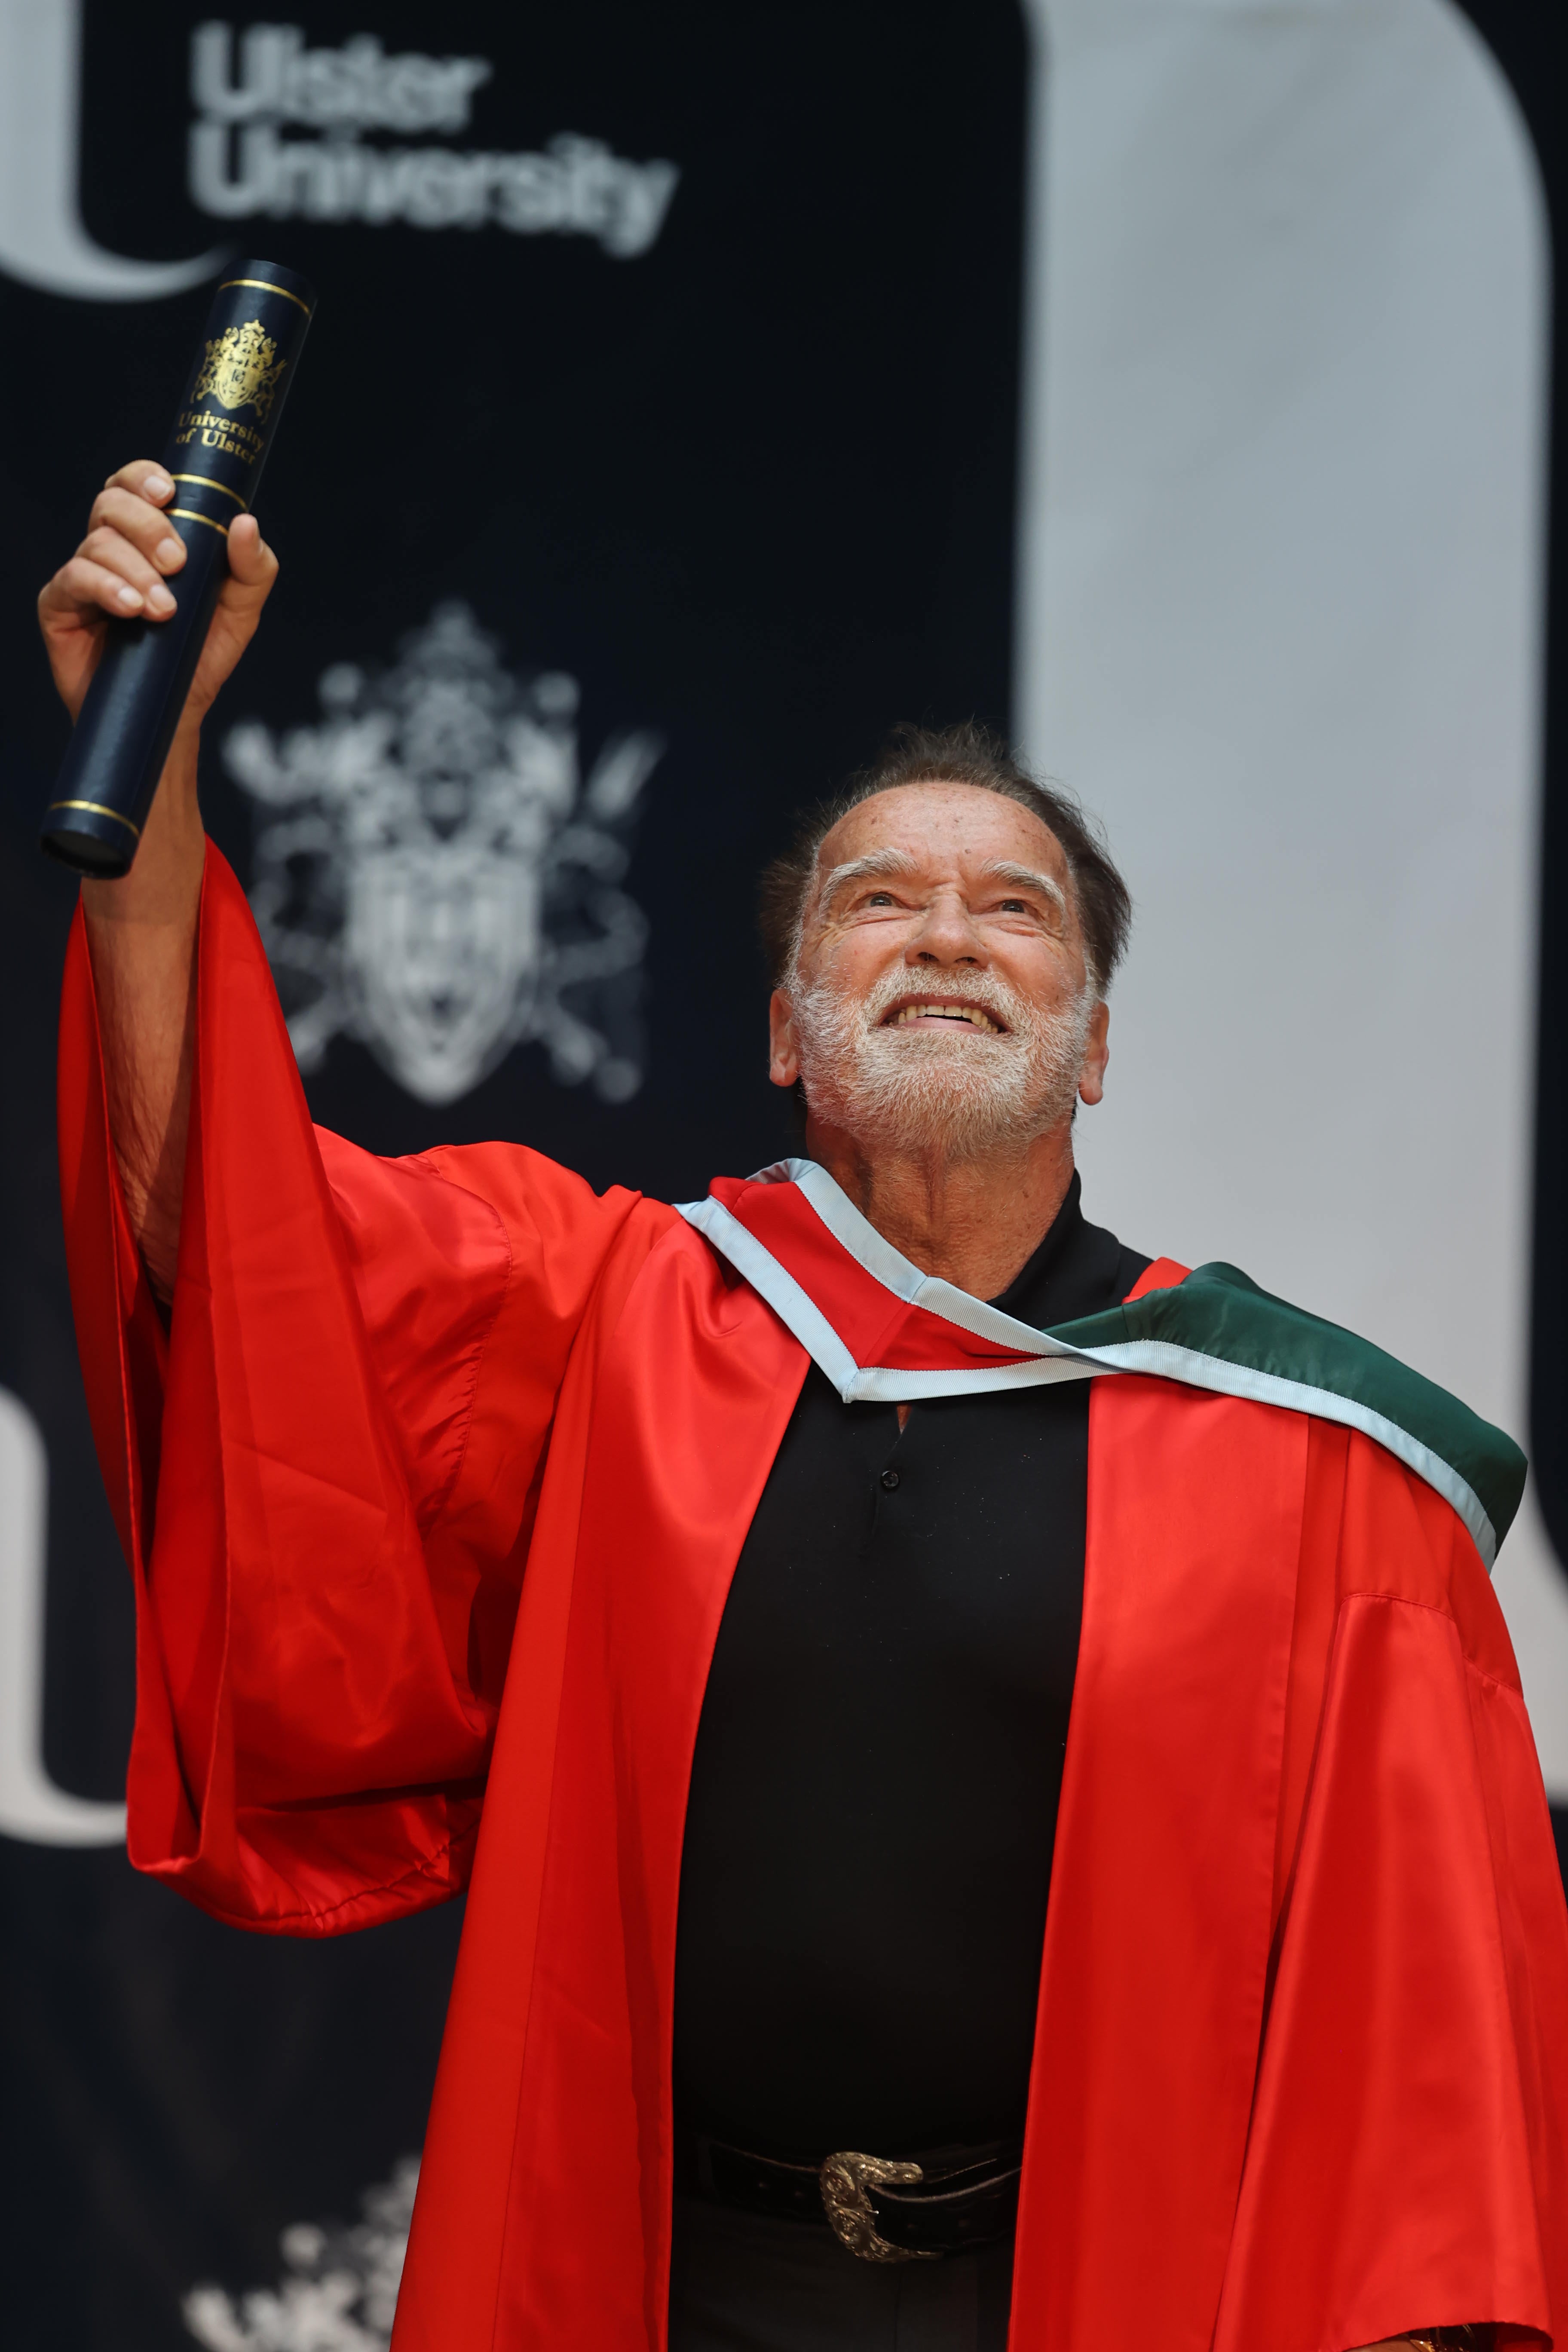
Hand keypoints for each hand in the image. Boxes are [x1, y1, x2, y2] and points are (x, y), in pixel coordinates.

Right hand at [38, 458, 277, 728]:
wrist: (171, 715)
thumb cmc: (198, 658)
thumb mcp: (239, 614)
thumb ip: (251, 569)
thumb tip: (245, 523)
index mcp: (147, 539)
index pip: (135, 487)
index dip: (145, 478)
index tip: (169, 493)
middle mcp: (111, 549)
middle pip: (112, 504)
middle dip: (148, 526)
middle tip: (178, 563)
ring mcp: (82, 575)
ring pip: (98, 542)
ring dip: (136, 570)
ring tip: (164, 610)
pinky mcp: (60, 606)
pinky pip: (74, 578)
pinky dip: (106, 587)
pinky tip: (132, 609)